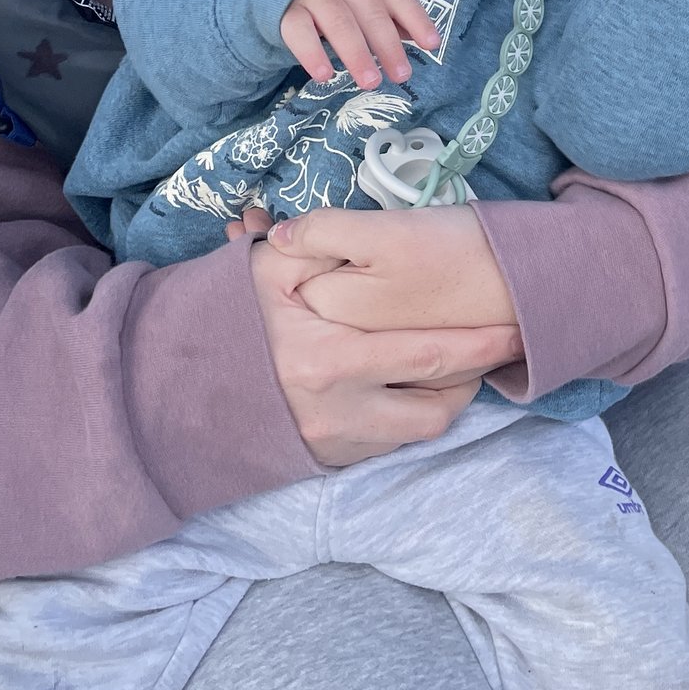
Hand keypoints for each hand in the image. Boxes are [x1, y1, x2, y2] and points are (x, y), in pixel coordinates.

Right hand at [238, 210, 521, 467]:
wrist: (174, 391)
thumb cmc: (227, 320)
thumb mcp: (266, 268)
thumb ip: (317, 242)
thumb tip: (361, 229)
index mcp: (329, 361)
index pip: (429, 356)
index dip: (481, 344)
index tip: (514, 326)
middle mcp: (338, 413)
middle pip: (438, 405)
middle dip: (476, 374)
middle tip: (498, 343)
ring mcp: (334, 443)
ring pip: (421, 429)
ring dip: (448, 397)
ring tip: (459, 362)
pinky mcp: (329, 460)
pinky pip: (393, 442)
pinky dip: (412, 412)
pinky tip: (418, 383)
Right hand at [279, 0, 438, 88]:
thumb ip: (391, 16)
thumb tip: (425, 40)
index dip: (416, 19)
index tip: (432, 44)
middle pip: (370, 13)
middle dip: (388, 45)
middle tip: (401, 75)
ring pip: (339, 23)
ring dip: (357, 54)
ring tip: (370, 82)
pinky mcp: (288, 11)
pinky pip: (299, 32)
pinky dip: (312, 53)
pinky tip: (325, 76)